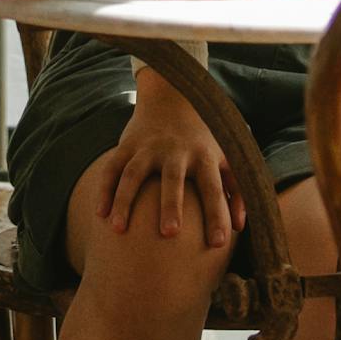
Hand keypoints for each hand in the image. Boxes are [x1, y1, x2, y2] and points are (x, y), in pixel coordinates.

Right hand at [93, 75, 244, 249]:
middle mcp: (176, 151)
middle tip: (170, 234)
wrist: (173, 96)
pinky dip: (104, 189)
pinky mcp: (127, 145)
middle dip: (171, 205)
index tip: (218, 243)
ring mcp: (148, 147)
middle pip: (172, 179)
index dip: (217, 215)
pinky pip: (112, 168)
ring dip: (125, 200)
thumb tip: (241, 227)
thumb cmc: (204, 139)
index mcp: (203, 156)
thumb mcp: (226, 157)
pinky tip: (99, 214)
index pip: (213, 188)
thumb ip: (236, 190)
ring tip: (119, 229)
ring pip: (133, 174)